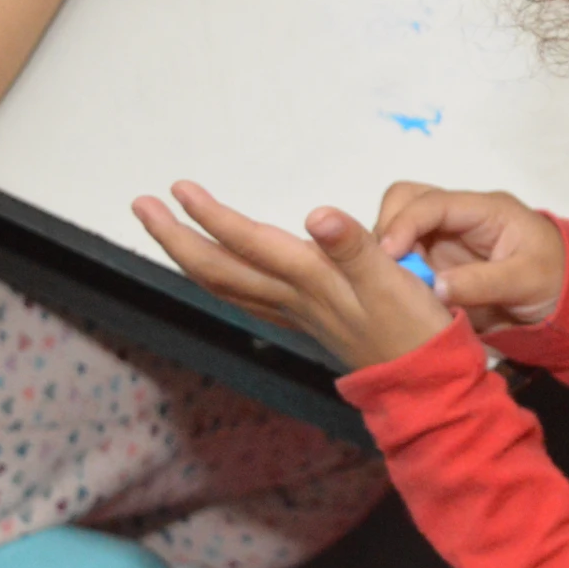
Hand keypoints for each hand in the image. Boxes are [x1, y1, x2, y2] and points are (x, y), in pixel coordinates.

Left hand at [133, 182, 452, 370]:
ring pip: (229, 287)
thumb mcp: (394, 281)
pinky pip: (250, 299)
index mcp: (311, 278)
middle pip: (220, 269)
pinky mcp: (311, 321)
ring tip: (169, 232)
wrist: (424, 380)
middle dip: (177, 238)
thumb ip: (354, 246)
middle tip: (144, 205)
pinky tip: (223, 273)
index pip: (248, 242)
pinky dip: (224, 281)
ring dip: (192, 258)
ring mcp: (299, 312)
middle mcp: (295, 296)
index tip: (179, 188)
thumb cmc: (416, 327)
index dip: (211, 215)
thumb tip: (317, 215)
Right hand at [374, 182, 566, 332]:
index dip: (404, 224)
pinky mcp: (439, 259)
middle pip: (407, 201)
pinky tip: (395, 290)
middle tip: (383, 269)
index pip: (433, 203)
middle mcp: (460, 216)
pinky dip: (394, 269)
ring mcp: (447, 236)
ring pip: (399, 226)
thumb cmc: (554, 278)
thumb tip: (435, 288)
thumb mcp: (526, 281)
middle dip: (388, 229)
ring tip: (387, 283)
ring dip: (387, 251)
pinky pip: (405, 255)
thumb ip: (482, 284)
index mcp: (485, 210)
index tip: (387, 254)